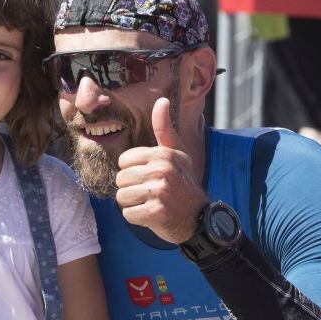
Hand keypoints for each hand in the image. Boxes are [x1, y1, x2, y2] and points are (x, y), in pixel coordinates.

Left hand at [114, 97, 208, 242]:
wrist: (200, 219)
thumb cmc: (183, 183)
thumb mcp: (177, 153)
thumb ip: (164, 129)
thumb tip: (161, 100)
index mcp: (163, 154)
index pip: (123, 161)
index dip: (132, 171)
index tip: (149, 177)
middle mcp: (162, 171)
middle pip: (120, 179)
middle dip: (131, 189)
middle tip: (151, 193)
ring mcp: (160, 192)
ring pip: (121, 197)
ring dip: (133, 204)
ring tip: (151, 203)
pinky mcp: (156, 213)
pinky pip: (128, 214)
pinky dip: (137, 218)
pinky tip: (152, 215)